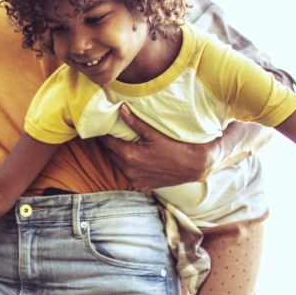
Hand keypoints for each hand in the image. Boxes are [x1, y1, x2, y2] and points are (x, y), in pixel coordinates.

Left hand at [99, 104, 271, 189]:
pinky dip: (127, 164)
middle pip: (111, 154)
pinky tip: (132, 156)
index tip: (100, 126)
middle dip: (110, 143)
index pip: (108, 143)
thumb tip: (121, 108)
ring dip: (117, 154)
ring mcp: (136, 180)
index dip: (103, 133)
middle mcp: (130, 171)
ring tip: (120, 142)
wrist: (194, 166)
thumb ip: (135, 122)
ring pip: (118, 164)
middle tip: (109, 131)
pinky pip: (128, 173)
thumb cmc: (176, 147)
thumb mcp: (154, 133)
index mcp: (130, 157)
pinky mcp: (142, 186)